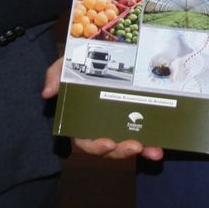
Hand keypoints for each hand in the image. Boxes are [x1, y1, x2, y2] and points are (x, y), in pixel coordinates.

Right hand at [39, 57, 163, 161]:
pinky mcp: (134, 121)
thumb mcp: (62, 67)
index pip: (84, 141)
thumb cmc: (77, 66)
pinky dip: (151, 144)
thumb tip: (47, 93)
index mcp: (81, 121)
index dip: (95, 146)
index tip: (108, 143)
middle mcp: (99, 128)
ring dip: (142, 151)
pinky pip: (143, 136)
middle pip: (109, 148)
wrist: (97, 56)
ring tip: (154, 152)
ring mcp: (118, 126)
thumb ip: (55, 77)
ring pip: (128, 146)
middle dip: (122, 151)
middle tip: (135, 146)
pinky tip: (161, 146)